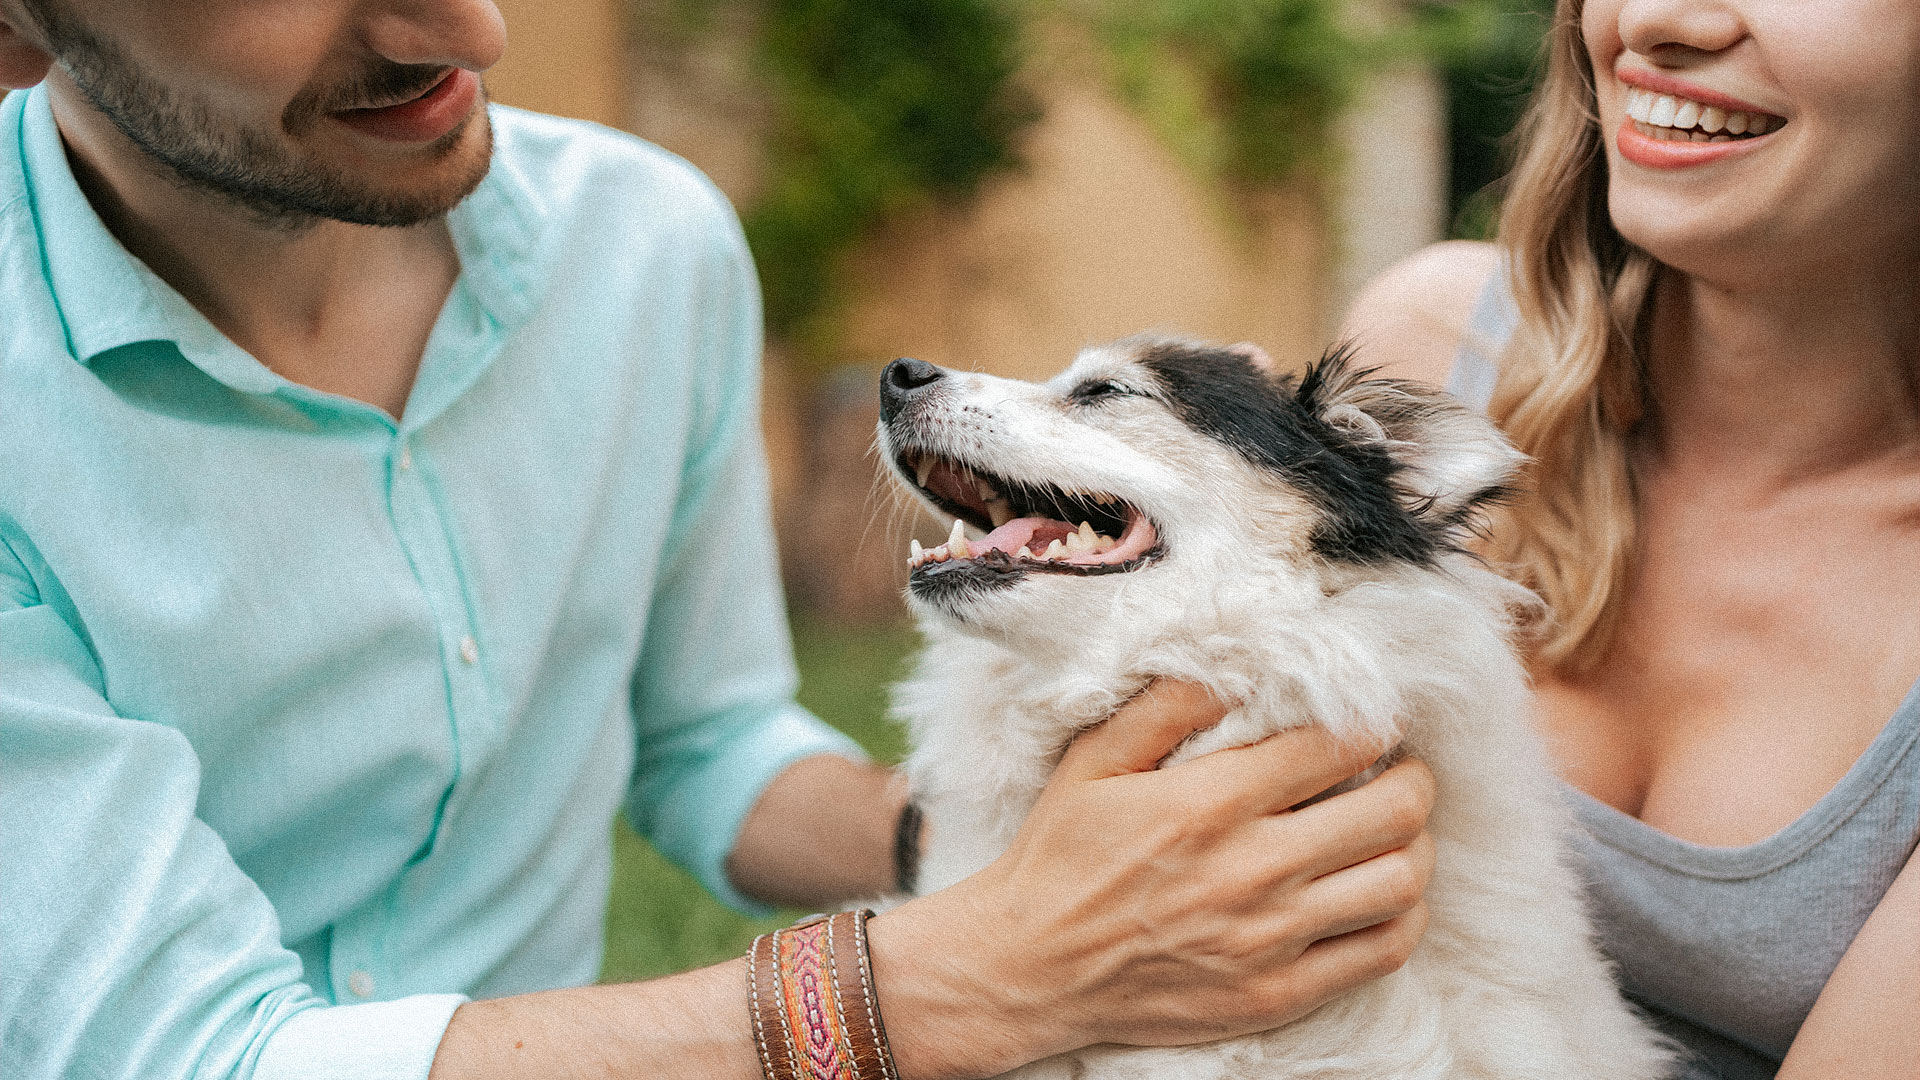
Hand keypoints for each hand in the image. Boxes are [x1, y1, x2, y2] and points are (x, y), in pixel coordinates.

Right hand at [867, 680, 1435, 1078]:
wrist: (1030, 968)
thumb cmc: (1061, 856)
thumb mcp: (1094, 760)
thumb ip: (1167, 704)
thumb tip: (1236, 663)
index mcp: (1211, 802)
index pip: (1339, 745)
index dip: (1373, 722)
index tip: (1373, 718)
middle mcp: (1252, 870)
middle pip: (1392, 811)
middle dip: (1413, 777)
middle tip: (1400, 768)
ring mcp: (1270, 939)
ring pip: (1400, 881)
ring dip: (1414, 845)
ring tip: (1395, 828)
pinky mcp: (1277, 993)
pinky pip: (1381, 951)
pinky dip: (1403, 914)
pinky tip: (1385, 893)